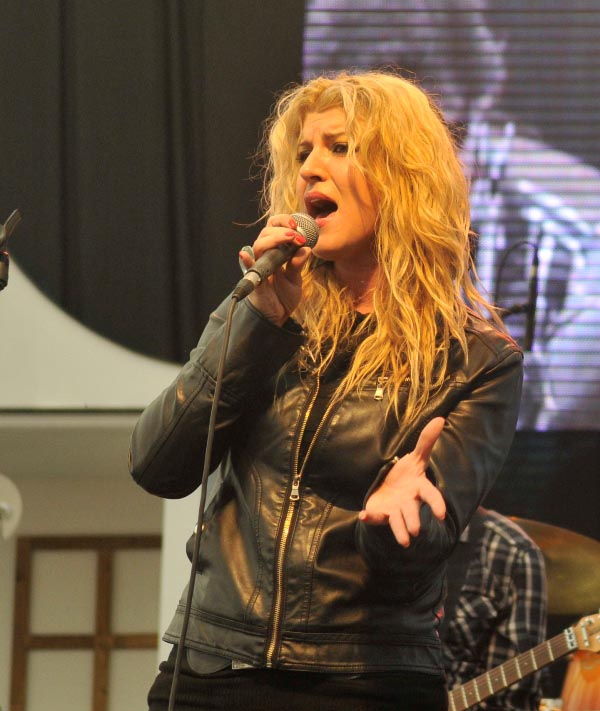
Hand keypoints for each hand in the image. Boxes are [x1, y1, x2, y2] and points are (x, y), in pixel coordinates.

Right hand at [238, 214, 311, 325]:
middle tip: (296, 233)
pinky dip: (247, 261)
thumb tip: (306, 249)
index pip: (273, 228)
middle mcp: (264, 257)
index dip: (282, 221)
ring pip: (259, 246)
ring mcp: (258, 267)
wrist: (277, 315)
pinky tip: (245, 255)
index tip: (296, 224)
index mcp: (274, 252)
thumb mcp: (296, 279)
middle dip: (281, 229)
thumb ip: (298, 264)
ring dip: (274, 239)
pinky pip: (249, 269)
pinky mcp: (255, 280)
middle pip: (265, 233)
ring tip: (289, 238)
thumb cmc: (284, 295)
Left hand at [359, 417, 445, 546]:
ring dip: (399, 530)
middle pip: (412, 511)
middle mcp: (409, 502)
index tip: (441, 515)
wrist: (390, 488)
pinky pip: (375, 518)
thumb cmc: (407, 475)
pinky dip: (370, 518)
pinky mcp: (381, 514)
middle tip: (416, 531)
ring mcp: (395, 510)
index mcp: (419, 488)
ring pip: (398, 522)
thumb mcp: (416, 457)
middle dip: (414, 521)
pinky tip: (363, 515)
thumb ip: (427, 441)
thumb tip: (440, 419)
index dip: (436, 504)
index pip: (430, 496)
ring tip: (404, 541)